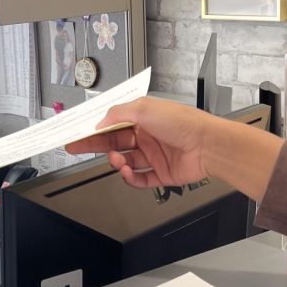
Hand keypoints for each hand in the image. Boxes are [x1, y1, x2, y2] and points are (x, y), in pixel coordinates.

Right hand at [65, 97, 211, 188]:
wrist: (208, 145)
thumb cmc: (184, 122)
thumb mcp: (144, 108)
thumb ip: (118, 113)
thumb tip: (101, 121)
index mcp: (144, 117)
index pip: (112, 124)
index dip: (94, 130)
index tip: (78, 134)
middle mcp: (148, 135)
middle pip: (115, 142)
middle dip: (96, 146)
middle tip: (78, 148)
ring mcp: (155, 155)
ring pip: (126, 162)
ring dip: (117, 162)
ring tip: (117, 160)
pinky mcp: (162, 173)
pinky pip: (140, 179)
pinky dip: (131, 178)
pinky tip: (128, 173)